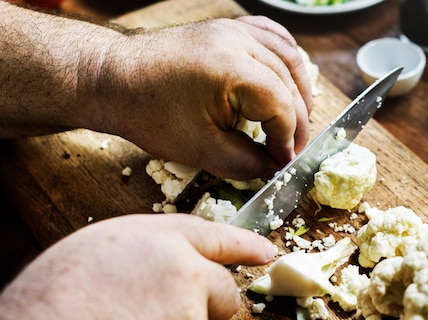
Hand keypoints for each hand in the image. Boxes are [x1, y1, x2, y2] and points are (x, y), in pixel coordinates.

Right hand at [0, 214, 275, 319]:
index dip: (244, 244)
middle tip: (176, 318)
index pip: (215, 236)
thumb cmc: (54, 298)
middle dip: (213, 305)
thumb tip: (155, 272)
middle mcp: (186, 271)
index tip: (267, 251)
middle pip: (224, 290)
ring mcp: (193, 315)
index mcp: (160, 237)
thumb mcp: (97, 252)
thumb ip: (141, 257)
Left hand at [93, 16, 312, 180]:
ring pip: (289, 56)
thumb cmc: (148, 113)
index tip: (282, 162)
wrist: (114, 79)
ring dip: (298, 91)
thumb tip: (274, 167)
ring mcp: (234, 29)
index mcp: (232, 68)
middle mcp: (238, 41)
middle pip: (289, 82)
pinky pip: (272, 37)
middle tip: (290, 150)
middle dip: (297, 121)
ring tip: (295, 122)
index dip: (287, 139)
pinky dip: (286, 61)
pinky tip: (288, 80)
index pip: (281, 105)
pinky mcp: (227, 28)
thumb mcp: (199, 149)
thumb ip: (244, 162)